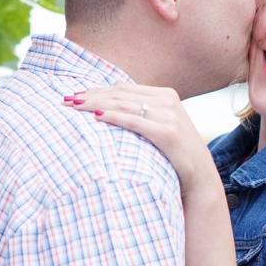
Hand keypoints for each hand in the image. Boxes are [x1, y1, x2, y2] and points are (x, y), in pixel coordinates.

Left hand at [64, 84, 216, 199]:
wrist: (199, 177)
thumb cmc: (173, 154)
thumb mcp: (159, 126)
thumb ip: (141, 113)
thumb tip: (107, 108)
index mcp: (165, 94)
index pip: (122, 87)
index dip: (96, 90)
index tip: (74, 95)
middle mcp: (168, 100)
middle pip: (120, 93)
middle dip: (90, 96)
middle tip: (66, 100)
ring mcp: (169, 115)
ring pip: (124, 104)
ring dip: (95, 104)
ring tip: (74, 107)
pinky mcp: (168, 132)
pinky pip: (134, 121)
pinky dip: (114, 116)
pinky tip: (96, 116)